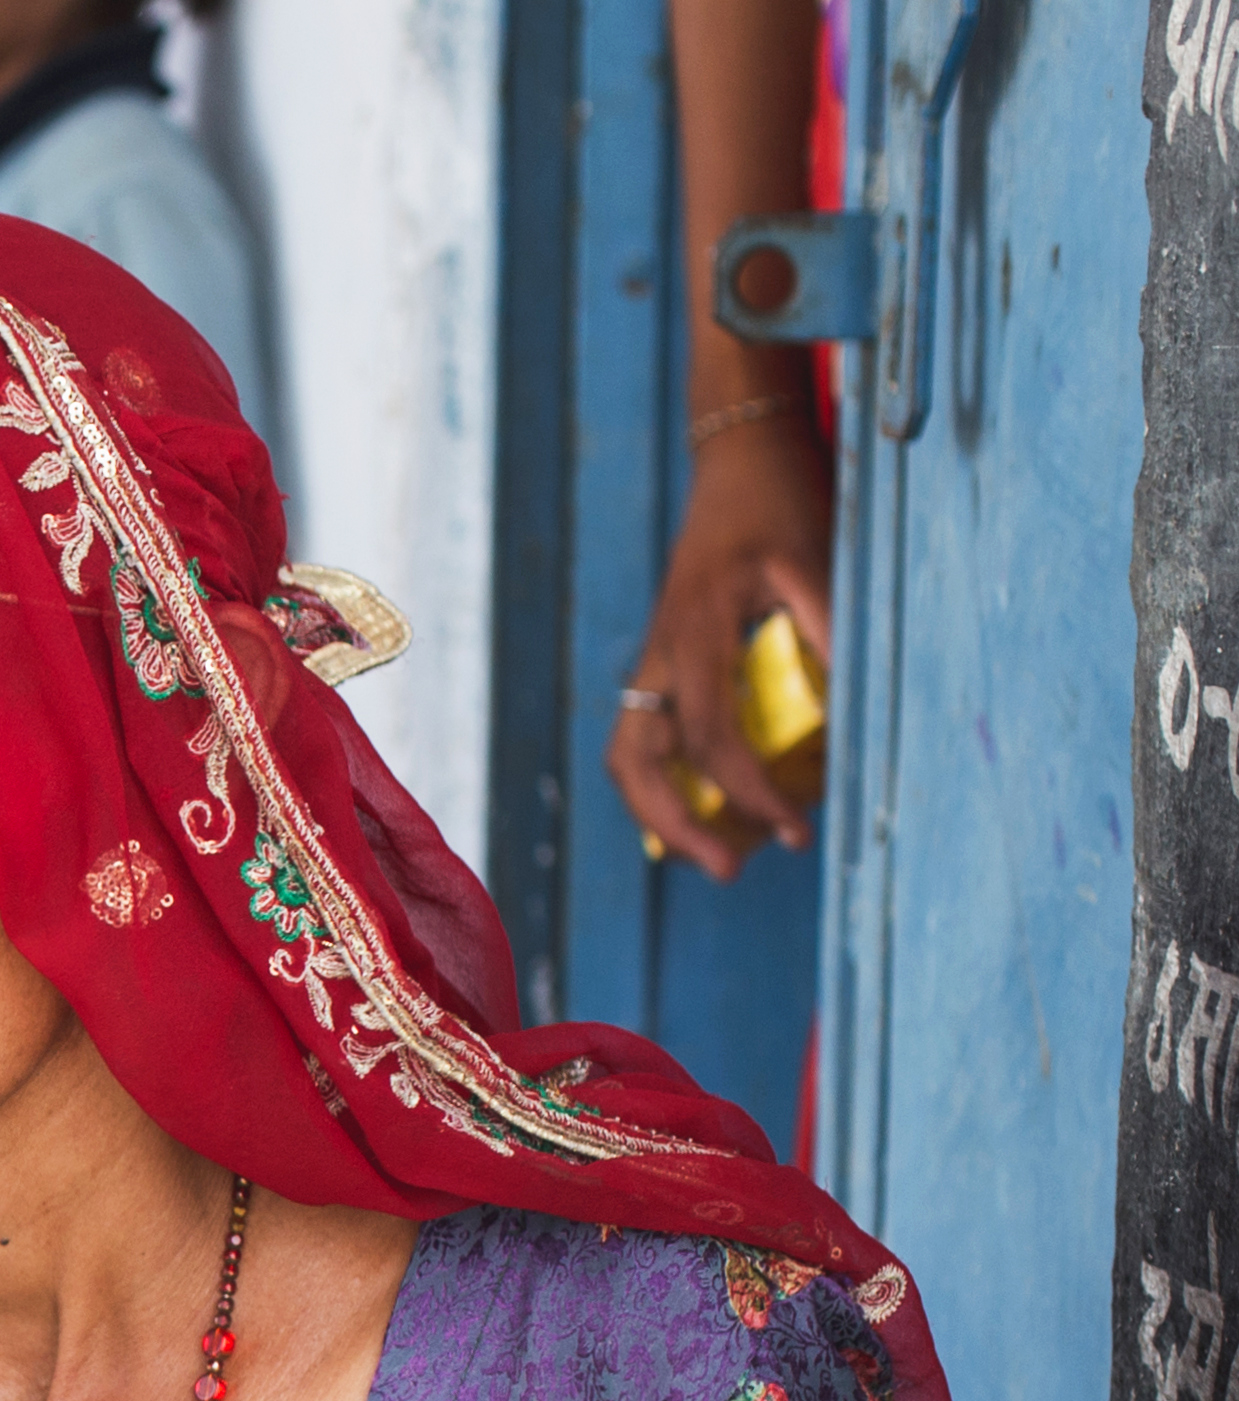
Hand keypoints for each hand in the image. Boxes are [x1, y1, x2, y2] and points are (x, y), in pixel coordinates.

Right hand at [607, 413, 834, 876]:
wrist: (738, 451)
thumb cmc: (782, 499)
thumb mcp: (817, 558)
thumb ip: (826, 629)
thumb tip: (850, 713)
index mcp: (696, 632)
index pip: (711, 737)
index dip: (750, 792)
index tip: (796, 828)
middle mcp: (662, 652)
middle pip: (636, 762)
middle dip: (676, 826)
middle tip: (731, 871)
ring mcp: (655, 656)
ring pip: (629, 754)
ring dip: (663, 811)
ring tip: (716, 850)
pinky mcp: (665, 657)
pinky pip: (647, 734)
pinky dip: (671, 779)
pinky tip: (712, 800)